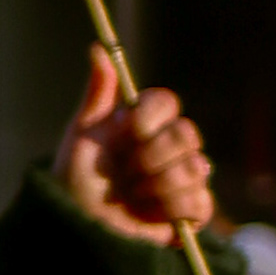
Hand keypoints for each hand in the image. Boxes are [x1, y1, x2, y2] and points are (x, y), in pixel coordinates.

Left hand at [55, 47, 213, 245]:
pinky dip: (170, 209)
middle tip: (125, 172)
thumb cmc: (75, 180)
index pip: (167, 102)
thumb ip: (97, 94)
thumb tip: (98, 48)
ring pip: (196, 168)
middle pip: (187, 134)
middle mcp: (168, 147)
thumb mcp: (82, 136)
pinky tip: (147, 214)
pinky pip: (200, 202)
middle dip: (150, 157)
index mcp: (145, 123)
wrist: (76, 226)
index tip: (128, 130)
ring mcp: (182, 178)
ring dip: (156, 186)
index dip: (150, 116)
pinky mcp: (191, 212)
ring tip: (131, 196)